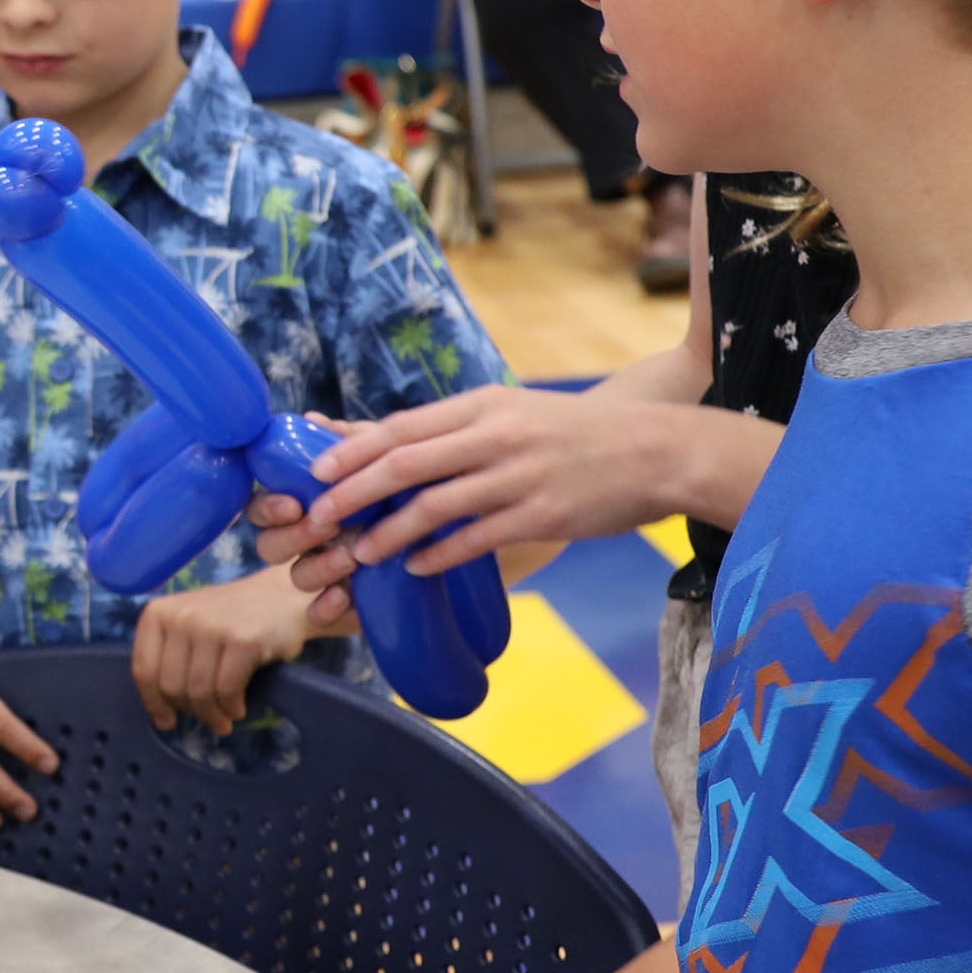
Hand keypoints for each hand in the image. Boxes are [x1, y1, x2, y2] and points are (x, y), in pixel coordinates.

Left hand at [131, 566, 326, 733]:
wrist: (281, 597)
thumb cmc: (231, 619)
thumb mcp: (189, 628)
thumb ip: (170, 661)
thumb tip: (161, 717)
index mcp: (158, 613)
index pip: (144, 669)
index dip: (154, 702)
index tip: (167, 721)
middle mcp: (181, 616)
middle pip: (171, 685)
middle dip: (190, 711)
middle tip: (209, 719)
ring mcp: (212, 627)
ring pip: (198, 691)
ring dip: (213, 715)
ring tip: (225, 719)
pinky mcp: (243, 641)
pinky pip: (227, 690)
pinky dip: (231, 707)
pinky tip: (238, 708)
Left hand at [261, 389, 680, 594]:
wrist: (655, 450)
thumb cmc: (577, 432)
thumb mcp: (516, 410)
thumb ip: (462, 427)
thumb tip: (400, 446)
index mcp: (483, 405)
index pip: (402, 426)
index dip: (353, 451)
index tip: (315, 472)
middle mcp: (495, 435)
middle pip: (405, 463)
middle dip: (353, 492)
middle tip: (319, 517)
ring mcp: (518, 476)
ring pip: (434, 506)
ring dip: (389, 532)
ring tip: (360, 552)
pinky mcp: (542, 516)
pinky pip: (476, 539)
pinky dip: (439, 555)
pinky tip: (416, 567)